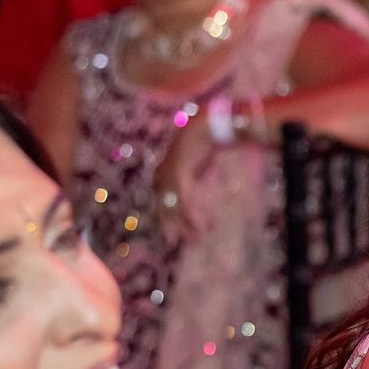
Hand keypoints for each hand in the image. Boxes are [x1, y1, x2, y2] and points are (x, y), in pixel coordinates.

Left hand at [156, 113, 216, 240]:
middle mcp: (164, 173)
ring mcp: (170, 173)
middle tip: (173, 242)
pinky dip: (194, 215)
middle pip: (163, 205)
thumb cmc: (205, 139)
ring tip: (194, 239)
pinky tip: (202, 226)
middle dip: (169, 224)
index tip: (171, 227)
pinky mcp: (180, 174)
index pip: (162, 197)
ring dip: (185, 224)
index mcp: (166, 169)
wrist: (206, 126)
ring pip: (175, 206)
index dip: (166, 214)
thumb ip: (199, 171)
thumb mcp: (200, 160)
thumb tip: (205, 175)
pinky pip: (186, 200)